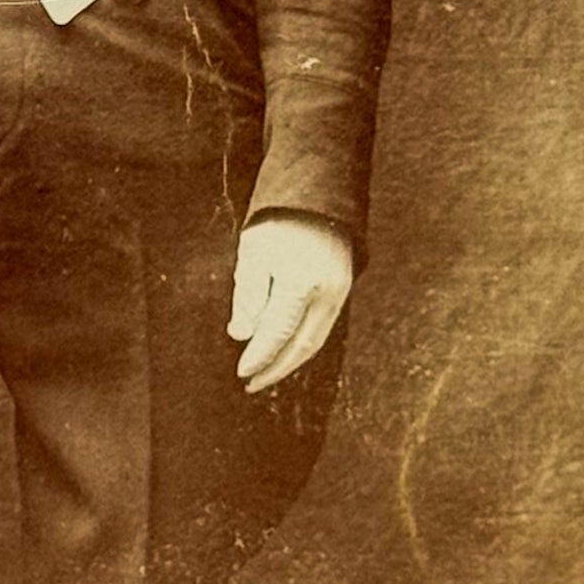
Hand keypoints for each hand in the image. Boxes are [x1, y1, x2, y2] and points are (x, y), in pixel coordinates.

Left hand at [227, 213, 352, 393]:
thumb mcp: (253, 252)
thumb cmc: (278, 224)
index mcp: (302, 280)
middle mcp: (327, 292)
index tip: (241, 371)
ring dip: (289, 362)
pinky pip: (322, 328)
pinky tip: (283, 353)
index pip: (278, 331)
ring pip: (315, 340)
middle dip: (275, 368)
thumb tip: (241, 334)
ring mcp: (340, 293)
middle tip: (250, 384)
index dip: (259, 355)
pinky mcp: (342, 292)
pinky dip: (301, 346)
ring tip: (264, 375)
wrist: (315, 199)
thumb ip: (248, 294)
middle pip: (301, 345)